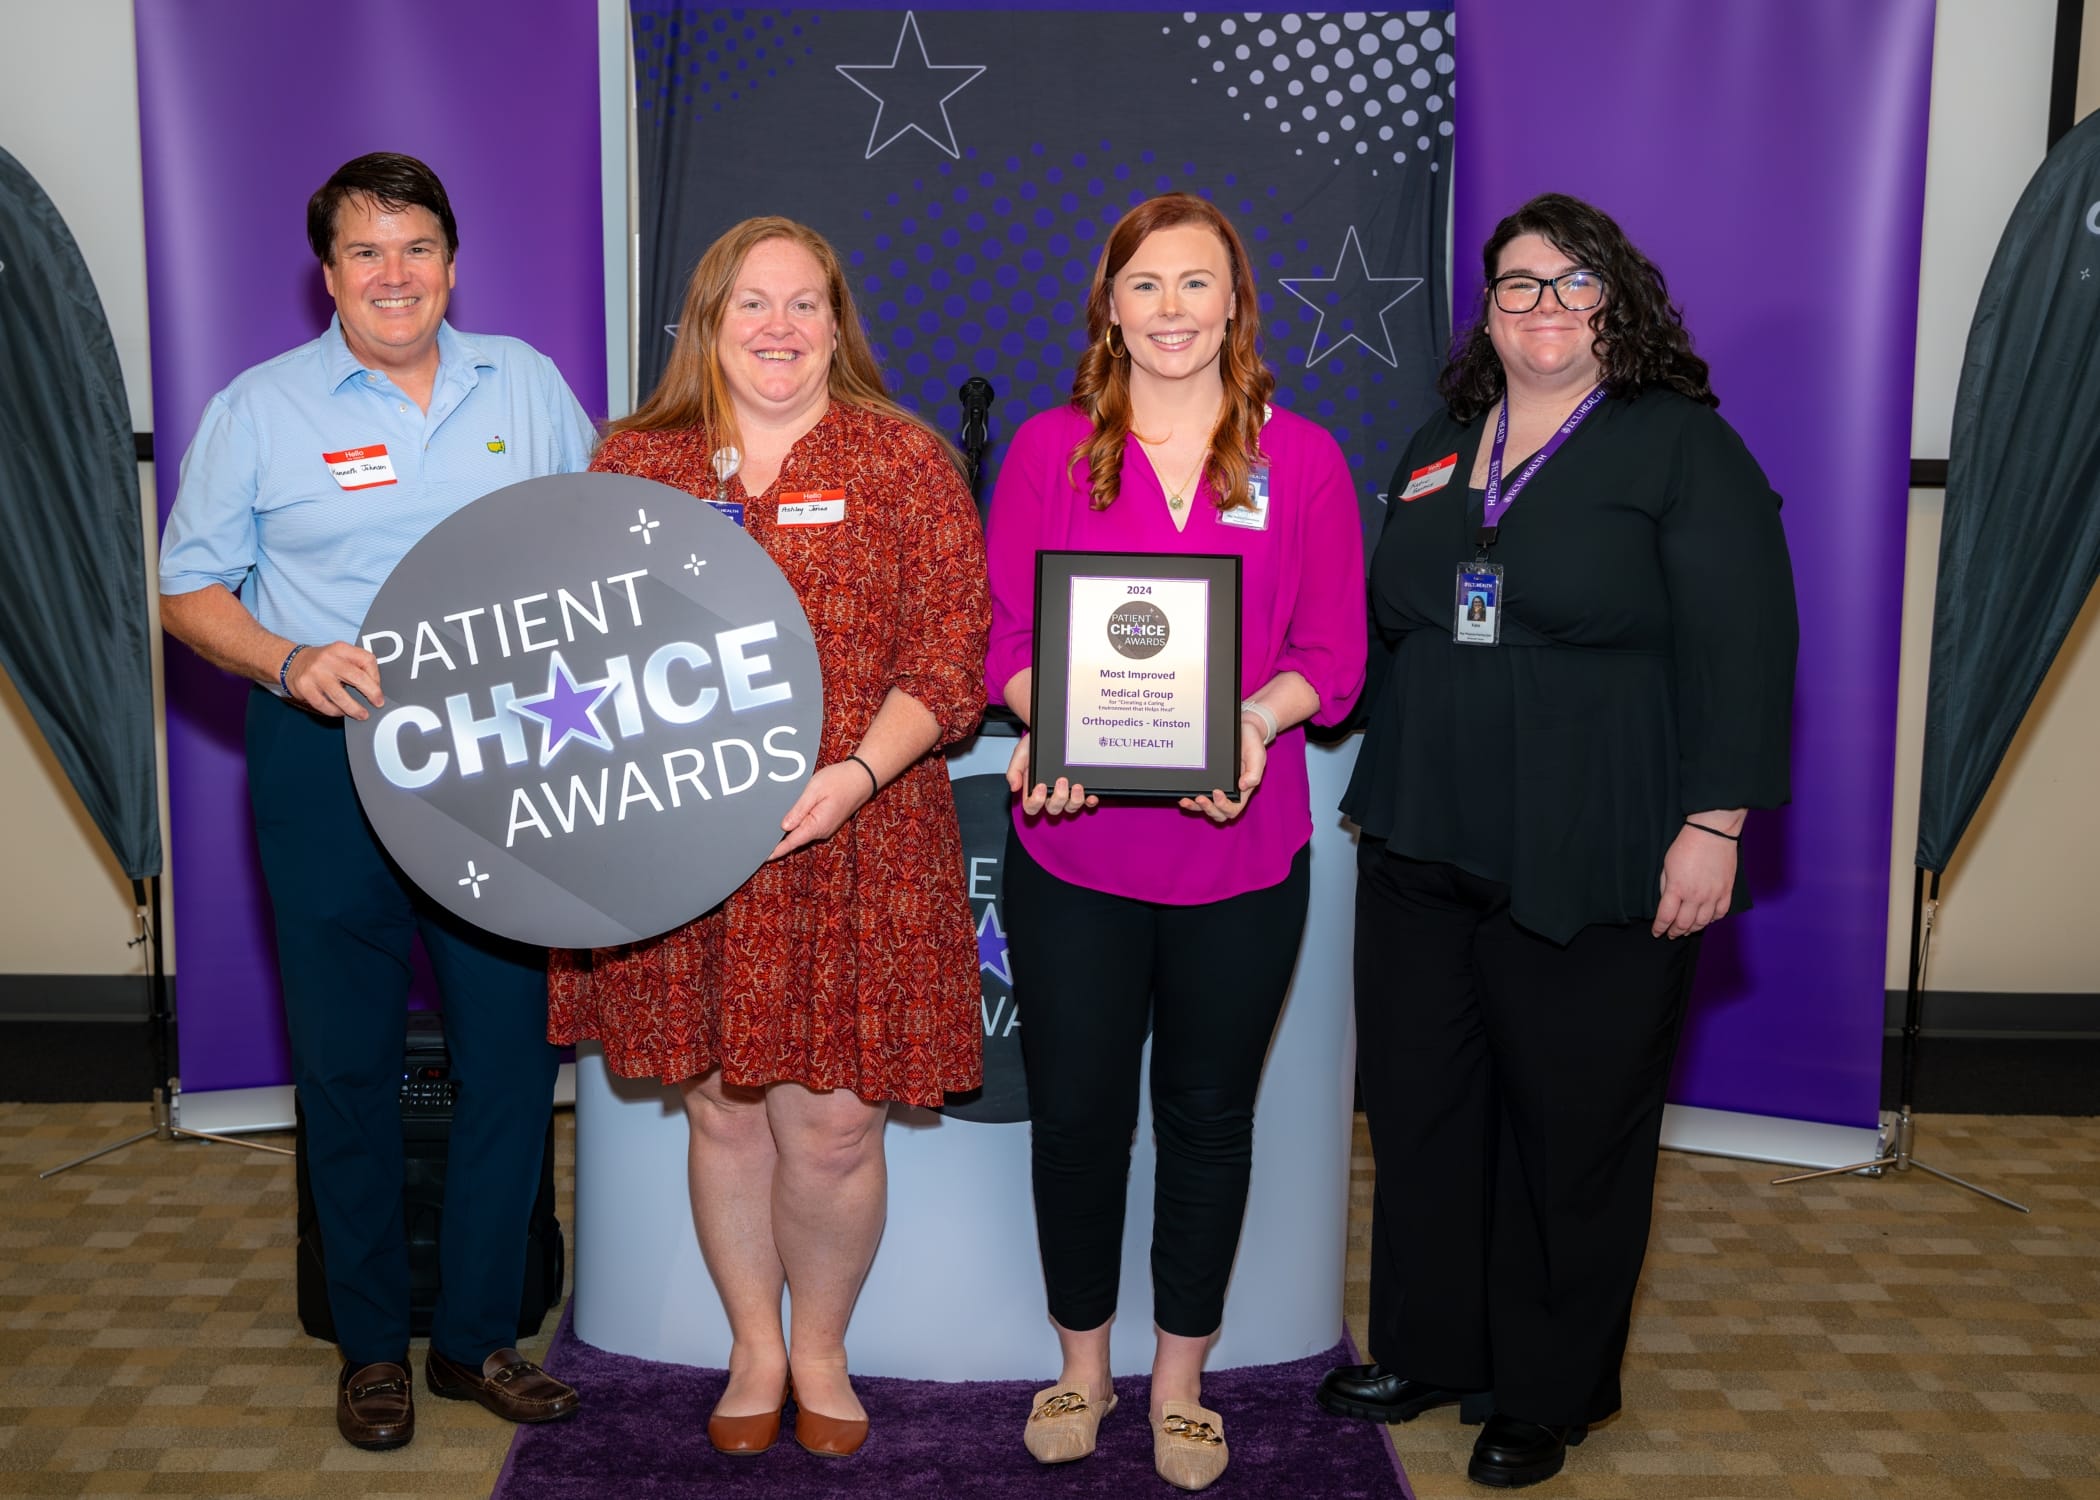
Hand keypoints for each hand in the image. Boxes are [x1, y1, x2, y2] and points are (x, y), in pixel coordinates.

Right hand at [286, 641, 382, 719]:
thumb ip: (356, 666)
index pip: (367, 660)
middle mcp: (328, 659)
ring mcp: (315, 674)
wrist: (291, 662)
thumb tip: (376, 688)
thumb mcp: (340, 655)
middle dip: (371, 693)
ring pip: (340, 696)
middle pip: (357, 677)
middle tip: (378, 703)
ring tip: (362, 714)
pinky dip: (335, 711)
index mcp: (340, 649)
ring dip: (354, 709)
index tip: (378, 687)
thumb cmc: (322, 662)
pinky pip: (324, 705)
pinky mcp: (304, 687)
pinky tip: (340, 712)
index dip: (376, 676)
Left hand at [768, 760, 875, 859]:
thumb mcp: (814, 790)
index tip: (761, 857)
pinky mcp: (826, 822)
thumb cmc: (839, 780)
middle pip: (794, 840)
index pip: (791, 843)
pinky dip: (796, 825)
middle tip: (757, 837)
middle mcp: (821, 831)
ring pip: (801, 833)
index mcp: (817, 826)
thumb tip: (784, 827)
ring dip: (787, 832)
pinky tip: (787, 818)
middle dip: (778, 840)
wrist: (863, 777)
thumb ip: (798, 810)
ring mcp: (825, 828)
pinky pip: (807, 827)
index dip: (776, 851)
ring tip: (768, 827)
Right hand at [1005, 731, 1097, 817]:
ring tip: (1077, 786)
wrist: (1049, 731)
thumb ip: (1014, 770)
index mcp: (1034, 790)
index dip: (1036, 802)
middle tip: (1061, 780)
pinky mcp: (1080, 789)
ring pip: (1070, 808)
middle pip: (1053, 809)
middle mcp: (1050, 794)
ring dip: (1075, 801)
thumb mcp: (1021, 754)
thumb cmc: (1034, 745)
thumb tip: (1014, 786)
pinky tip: (1091, 795)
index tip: (1040, 786)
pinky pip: (1087, 802)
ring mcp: (1066, 793)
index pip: (1032, 807)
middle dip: (1059, 798)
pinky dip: (1090, 801)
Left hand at [1178, 718, 1267, 823]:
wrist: (1244, 729)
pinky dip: (1189, 797)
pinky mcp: (1206, 780)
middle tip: (1200, 798)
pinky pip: (1197, 793)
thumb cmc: (1252, 744)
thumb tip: (1244, 786)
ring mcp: (1216, 787)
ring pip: (1205, 806)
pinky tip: (1181, 793)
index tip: (1217, 792)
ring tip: (1185, 800)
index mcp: (1242, 791)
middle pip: (1217, 813)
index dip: (1224, 806)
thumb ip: (1254, 773)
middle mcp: (1228, 793)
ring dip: (1195, 807)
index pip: (1233, 809)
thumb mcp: (1258, 756)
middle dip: (1207, 809)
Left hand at [1652, 823, 1736, 938]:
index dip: (1660, 928)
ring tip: (1686, 930)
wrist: (1712, 833)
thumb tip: (1666, 902)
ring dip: (1693, 929)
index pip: (1666, 917)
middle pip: (1684, 924)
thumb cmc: (1686, 846)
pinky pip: (1720, 913)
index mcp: (1677, 889)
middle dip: (1675, 932)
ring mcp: (1713, 895)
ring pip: (1703, 922)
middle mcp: (1696, 896)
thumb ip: (1666, 887)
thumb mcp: (1667, 866)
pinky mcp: (1726, 891)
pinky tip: (1706, 920)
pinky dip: (1712, 920)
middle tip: (1671, 934)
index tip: (1656, 932)